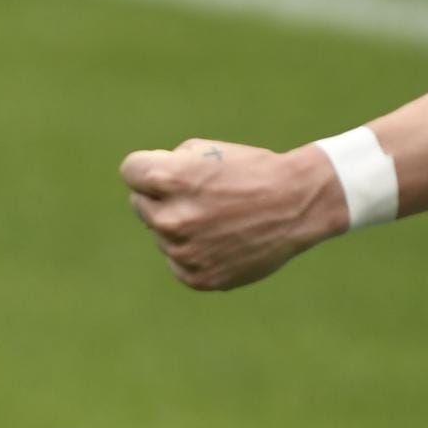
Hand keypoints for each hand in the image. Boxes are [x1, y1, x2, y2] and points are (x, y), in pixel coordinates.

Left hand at [119, 139, 348, 290]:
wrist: (297, 204)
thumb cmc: (249, 171)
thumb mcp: (203, 151)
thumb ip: (164, 166)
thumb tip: (142, 189)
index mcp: (167, 179)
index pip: (130, 171)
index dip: (148, 168)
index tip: (166, 170)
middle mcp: (170, 218)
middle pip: (140, 204)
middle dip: (161, 197)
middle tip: (200, 196)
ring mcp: (183, 251)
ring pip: (159, 233)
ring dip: (179, 225)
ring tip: (218, 218)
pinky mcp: (196, 277)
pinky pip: (177, 260)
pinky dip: (193, 251)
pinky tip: (221, 240)